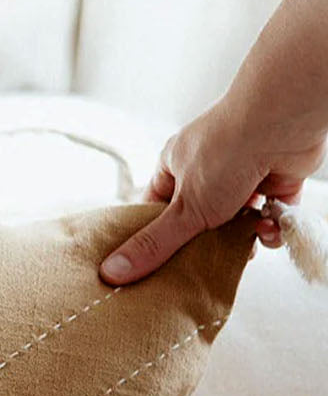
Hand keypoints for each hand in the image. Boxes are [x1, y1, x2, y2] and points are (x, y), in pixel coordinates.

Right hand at [99, 94, 327, 284]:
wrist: (282, 122)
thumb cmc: (226, 151)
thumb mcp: (184, 208)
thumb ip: (154, 244)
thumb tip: (112, 273)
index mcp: (174, 167)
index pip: (156, 209)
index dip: (156, 237)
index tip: (156, 265)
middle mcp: (207, 170)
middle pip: (199, 221)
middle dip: (207, 243)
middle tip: (209, 260)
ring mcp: (243, 175)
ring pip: (237, 222)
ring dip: (244, 236)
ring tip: (248, 241)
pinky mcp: (275, 182)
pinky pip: (269, 217)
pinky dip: (271, 227)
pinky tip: (270, 226)